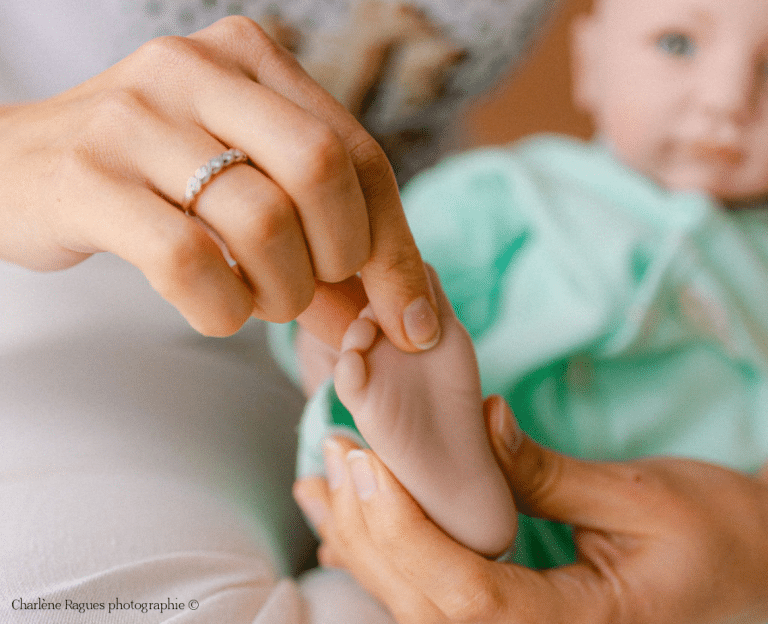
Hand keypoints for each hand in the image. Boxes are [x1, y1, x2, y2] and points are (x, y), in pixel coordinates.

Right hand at [0, 17, 437, 347]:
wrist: (18, 168)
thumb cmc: (155, 181)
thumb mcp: (244, 181)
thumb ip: (321, 234)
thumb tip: (403, 317)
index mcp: (252, 59)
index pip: (359, 155)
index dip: (396, 248)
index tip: (412, 321)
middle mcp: (199, 70)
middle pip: (323, 169)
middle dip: (343, 260)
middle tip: (315, 295)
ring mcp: (137, 117)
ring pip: (262, 220)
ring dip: (282, 293)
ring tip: (260, 303)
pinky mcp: (88, 178)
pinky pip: (188, 261)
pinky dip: (222, 310)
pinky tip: (216, 310)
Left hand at [294, 396, 767, 623]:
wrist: (749, 568)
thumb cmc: (714, 535)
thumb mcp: (640, 497)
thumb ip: (550, 473)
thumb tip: (483, 425)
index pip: (470, 598)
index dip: (408, 532)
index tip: (368, 463)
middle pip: (427, 604)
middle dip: (371, 528)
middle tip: (335, 453)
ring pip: (419, 605)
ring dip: (362, 540)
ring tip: (321, 482)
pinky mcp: (515, 613)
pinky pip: (434, 595)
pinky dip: (385, 553)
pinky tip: (348, 519)